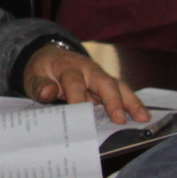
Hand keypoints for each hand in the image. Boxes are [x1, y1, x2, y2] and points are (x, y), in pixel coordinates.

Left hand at [24, 46, 151, 123]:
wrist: (49, 57)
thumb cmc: (42, 70)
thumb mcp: (33, 76)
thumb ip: (39, 85)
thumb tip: (48, 92)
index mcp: (68, 67)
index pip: (75, 83)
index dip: (78, 98)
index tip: (82, 114)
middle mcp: (88, 69)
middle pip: (104, 82)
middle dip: (113, 101)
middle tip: (120, 120)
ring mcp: (100, 76)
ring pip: (118, 86)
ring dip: (132, 102)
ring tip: (143, 118)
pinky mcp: (106, 84)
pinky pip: (122, 92)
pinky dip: (133, 103)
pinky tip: (143, 116)